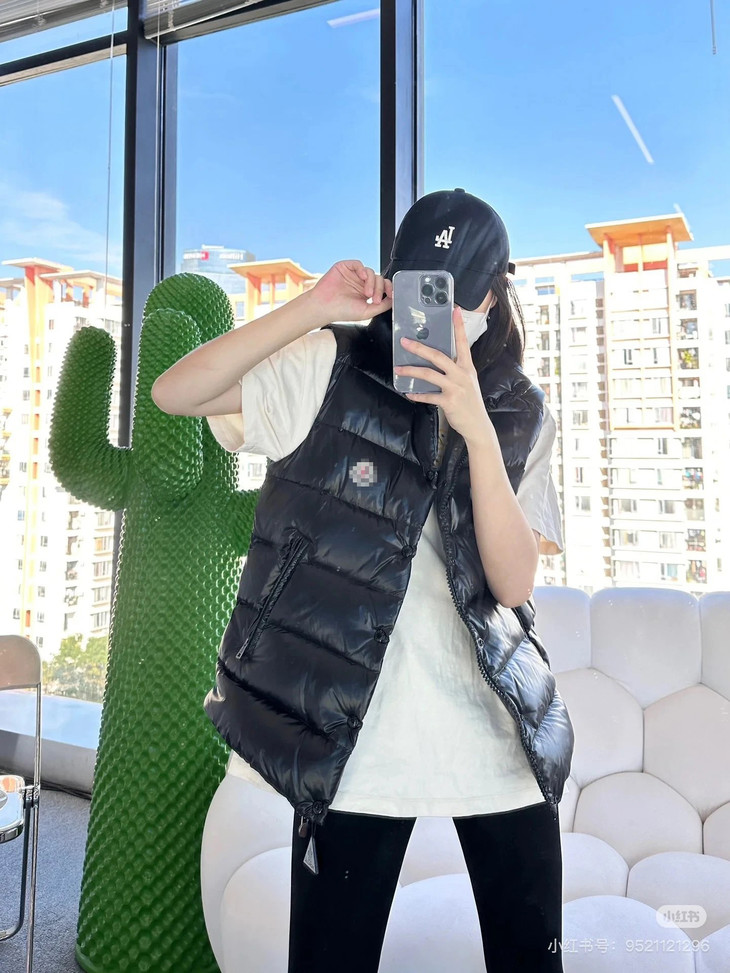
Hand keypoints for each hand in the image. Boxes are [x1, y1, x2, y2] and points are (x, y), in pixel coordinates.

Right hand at [307, 260, 392, 322]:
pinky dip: (362, 270)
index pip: (382, 286)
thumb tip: (394, 300)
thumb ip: (382, 306)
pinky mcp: (346, 267)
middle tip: (374, 299)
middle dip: (379, 289)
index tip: (391, 295)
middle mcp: (361, 283)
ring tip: (367, 294)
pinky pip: (359, 264)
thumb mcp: (367, 312)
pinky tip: (361, 278)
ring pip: (370, 272)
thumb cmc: (342, 311)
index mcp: (366, 293)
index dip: (389, 289)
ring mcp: (354, 275)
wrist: (324, 307)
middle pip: (378, 279)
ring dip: (371, 283)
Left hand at [393, 305, 491, 442]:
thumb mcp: (467, 381)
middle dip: (419, 348)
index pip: (463, 343)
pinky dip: (417, 395)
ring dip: (411, 371)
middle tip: (405, 342)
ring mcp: (455, 387)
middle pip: (438, 356)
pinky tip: (408, 393)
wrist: (478, 425)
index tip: (454, 310)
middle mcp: (462, 374)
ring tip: (398, 370)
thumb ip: (454, 370)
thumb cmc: (470, 402)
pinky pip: (428, 396)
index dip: (458, 326)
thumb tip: (434, 361)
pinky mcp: (449, 401)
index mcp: (467, 367)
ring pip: (429, 374)